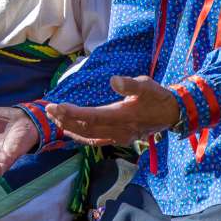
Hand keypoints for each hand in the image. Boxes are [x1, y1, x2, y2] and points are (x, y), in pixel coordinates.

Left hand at [45, 75, 179, 145]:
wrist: (172, 113)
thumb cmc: (158, 96)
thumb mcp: (147, 84)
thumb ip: (130, 84)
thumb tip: (113, 80)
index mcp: (123, 116)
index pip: (91, 117)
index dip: (71, 113)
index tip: (55, 106)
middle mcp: (118, 130)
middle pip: (85, 127)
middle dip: (64, 119)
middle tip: (48, 110)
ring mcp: (119, 137)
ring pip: (88, 136)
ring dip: (70, 128)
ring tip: (54, 119)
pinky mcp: (120, 139)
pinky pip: (96, 140)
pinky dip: (81, 136)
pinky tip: (71, 131)